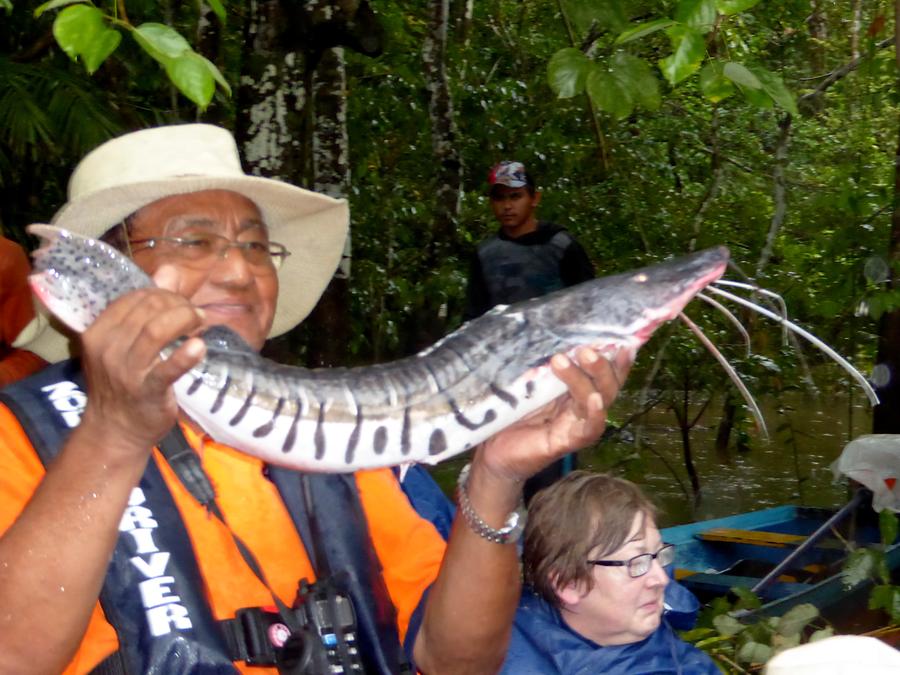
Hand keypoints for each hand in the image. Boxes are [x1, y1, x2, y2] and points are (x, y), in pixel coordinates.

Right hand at [77, 266, 206, 457]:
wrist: (115, 431)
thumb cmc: (123, 382)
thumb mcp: (126, 343)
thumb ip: (147, 308)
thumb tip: (169, 270)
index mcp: (98, 332)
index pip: (134, 298)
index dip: (163, 293)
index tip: (180, 304)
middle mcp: (107, 348)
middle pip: (148, 310)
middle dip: (177, 305)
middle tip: (194, 315)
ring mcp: (126, 370)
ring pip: (156, 331)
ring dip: (185, 320)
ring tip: (200, 323)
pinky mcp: (146, 390)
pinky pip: (166, 369)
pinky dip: (185, 356)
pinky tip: (199, 346)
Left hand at [477, 346, 632, 483]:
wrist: (494, 451)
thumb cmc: (511, 414)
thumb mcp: (527, 384)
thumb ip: (541, 366)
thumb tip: (544, 332)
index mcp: (574, 389)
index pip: (601, 370)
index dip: (614, 355)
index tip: (620, 338)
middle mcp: (581, 405)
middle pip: (606, 383)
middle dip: (600, 365)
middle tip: (584, 349)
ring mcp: (578, 424)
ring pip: (597, 399)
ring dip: (584, 380)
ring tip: (562, 360)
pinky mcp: (568, 442)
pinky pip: (589, 428)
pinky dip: (594, 414)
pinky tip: (593, 400)